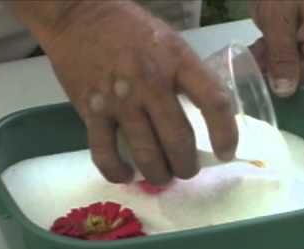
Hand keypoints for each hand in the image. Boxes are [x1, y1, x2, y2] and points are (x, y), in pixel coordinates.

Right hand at [8, 0, 237, 184]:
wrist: (78, 16)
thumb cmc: (130, 29)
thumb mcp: (170, 42)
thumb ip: (188, 76)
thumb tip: (206, 115)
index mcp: (177, 61)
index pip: (214, 102)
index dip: (225, 134)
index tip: (226, 153)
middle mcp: (151, 83)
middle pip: (178, 140)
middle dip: (186, 166)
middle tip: (186, 170)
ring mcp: (119, 100)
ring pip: (146, 155)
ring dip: (158, 175)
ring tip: (161, 176)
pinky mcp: (92, 112)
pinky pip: (105, 154)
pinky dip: (117, 173)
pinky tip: (126, 176)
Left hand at [248, 0, 303, 103]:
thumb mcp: (279, 19)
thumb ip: (282, 55)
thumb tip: (286, 92)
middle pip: (303, 77)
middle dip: (280, 80)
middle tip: (258, 77)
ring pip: (286, 70)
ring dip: (267, 69)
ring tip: (252, 62)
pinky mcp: (288, 39)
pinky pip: (277, 59)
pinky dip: (263, 60)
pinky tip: (250, 57)